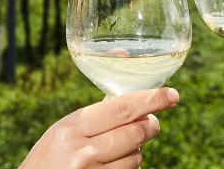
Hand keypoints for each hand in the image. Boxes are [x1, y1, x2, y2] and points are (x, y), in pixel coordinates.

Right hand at [20, 87, 179, 168]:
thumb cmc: (51, 156)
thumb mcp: (66, 129)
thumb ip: (97, 111)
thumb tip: (127, 65)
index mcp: (72, 127)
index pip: (122, 108)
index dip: (151, 100)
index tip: (171, 95)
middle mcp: (81, 151)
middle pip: (136, 132)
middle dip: (150, 125)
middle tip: (152, 122)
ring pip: (136, 156)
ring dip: (136, 151)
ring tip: (118, 149)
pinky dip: (128, 168)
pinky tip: (111, 165)